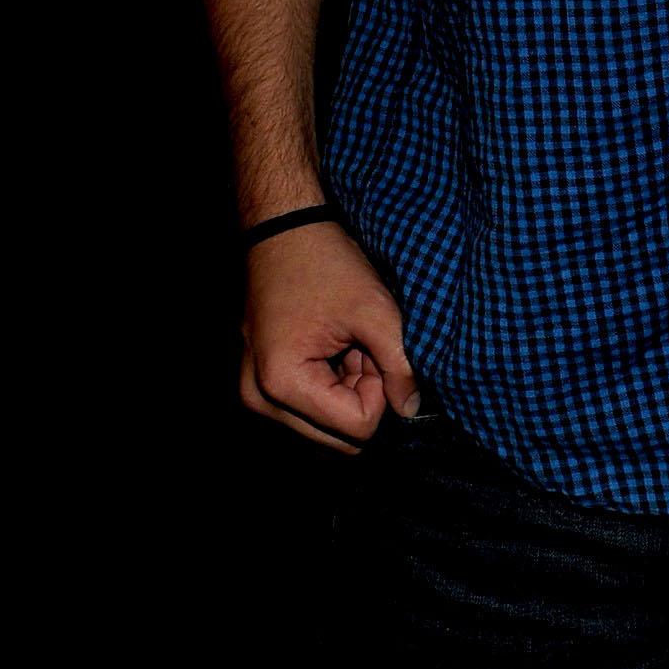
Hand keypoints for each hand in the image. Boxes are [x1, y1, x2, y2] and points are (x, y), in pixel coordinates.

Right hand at [240, 219, 417, 452]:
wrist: (282, 230)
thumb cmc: (325, 263)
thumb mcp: (375, 310)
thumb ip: (401, 365)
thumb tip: (413, 410)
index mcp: (281, 384)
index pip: (356, 429)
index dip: (379, 390)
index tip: (371, 348)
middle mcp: (259, 401)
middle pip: (338, 438)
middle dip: (361, 396)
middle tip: (360, 347)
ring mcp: (256, 397)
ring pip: (326, 428)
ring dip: (347, 392)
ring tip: (346, 344)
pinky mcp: (261, 387)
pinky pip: (310, 411)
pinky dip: (331, 387)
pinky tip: (333, 349)